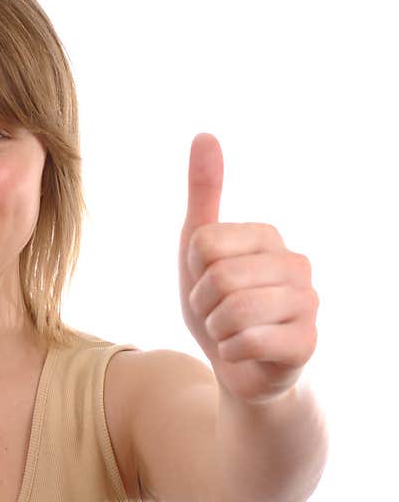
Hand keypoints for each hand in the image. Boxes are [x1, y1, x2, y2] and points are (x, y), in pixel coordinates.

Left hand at [178, 133, 318, 404]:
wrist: (237, 367)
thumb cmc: (216, 305)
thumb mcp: (198, 249)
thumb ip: (204, 193)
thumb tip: (204, 134)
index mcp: (267, 236)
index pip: (203, 244)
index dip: (193, 272)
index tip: (206, 283)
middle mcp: (296, 264)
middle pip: (218, 278)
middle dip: (202, 304)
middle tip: (216, 313)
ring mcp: (308, 304)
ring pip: (232, 311)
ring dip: (215, 329)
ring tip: (229, 331)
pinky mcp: (306, 343)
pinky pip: (247, 342)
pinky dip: (230, 352)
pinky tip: (242, 352)